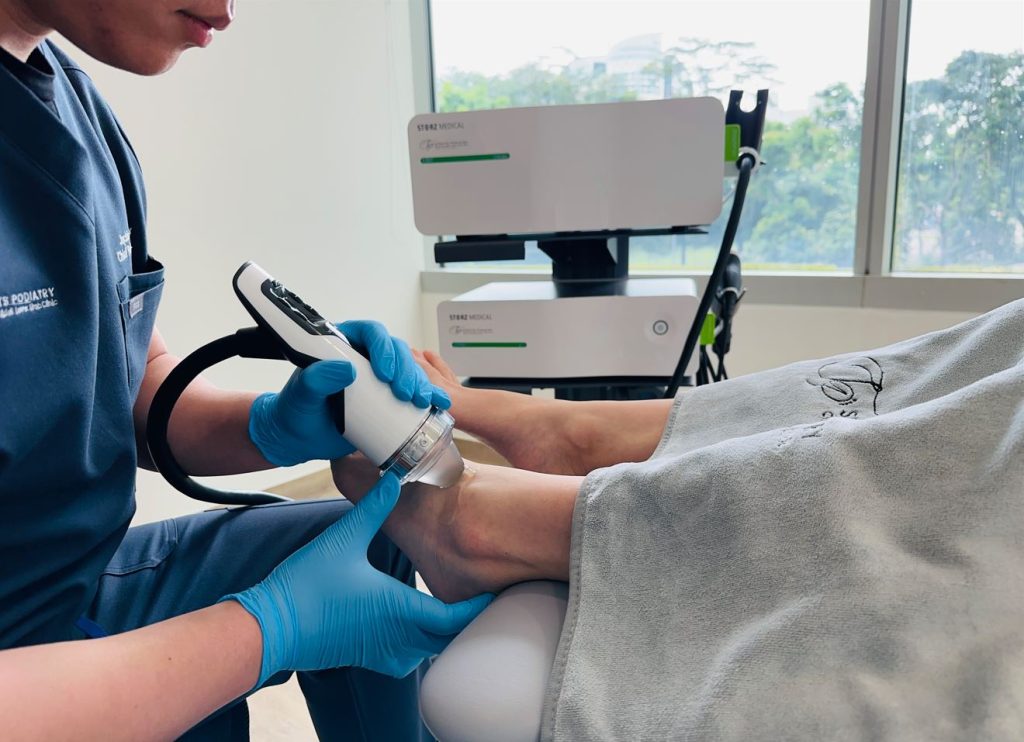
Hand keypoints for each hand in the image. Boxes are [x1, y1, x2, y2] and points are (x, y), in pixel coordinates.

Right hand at [223, 474, 492, 685]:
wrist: (271, 627)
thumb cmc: (306, 585)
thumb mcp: (345, 538)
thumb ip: (375, 507)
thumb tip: (395, 477)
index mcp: (400, 610)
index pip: (455, 617)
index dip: (479, 606)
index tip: (495, 589)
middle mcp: (398, 637)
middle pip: (448, 637)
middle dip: (467, 618)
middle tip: (482, 593)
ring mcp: (383, 652)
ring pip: (429, 649)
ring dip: (444, 632)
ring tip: (459, 606)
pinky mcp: (369, 657)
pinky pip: (409, 656)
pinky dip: (422, 642)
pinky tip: (420, 622)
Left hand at [249, 321, 451, 466]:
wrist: (298, 439)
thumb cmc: (295, 413)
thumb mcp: (301, 396)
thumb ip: (315, 380)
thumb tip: (346, 369)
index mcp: (342, 345)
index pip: (369, 333)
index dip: (382, 348)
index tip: (384, 373)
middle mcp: (363, 357)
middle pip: (395, 352)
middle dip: (406, 370)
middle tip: (405, 393)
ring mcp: (378, 379)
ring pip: (408, 371)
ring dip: (420, 383)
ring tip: (422, 401)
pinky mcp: (388, 398)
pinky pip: (412, 391)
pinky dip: (429, 397)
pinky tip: (439, 405)